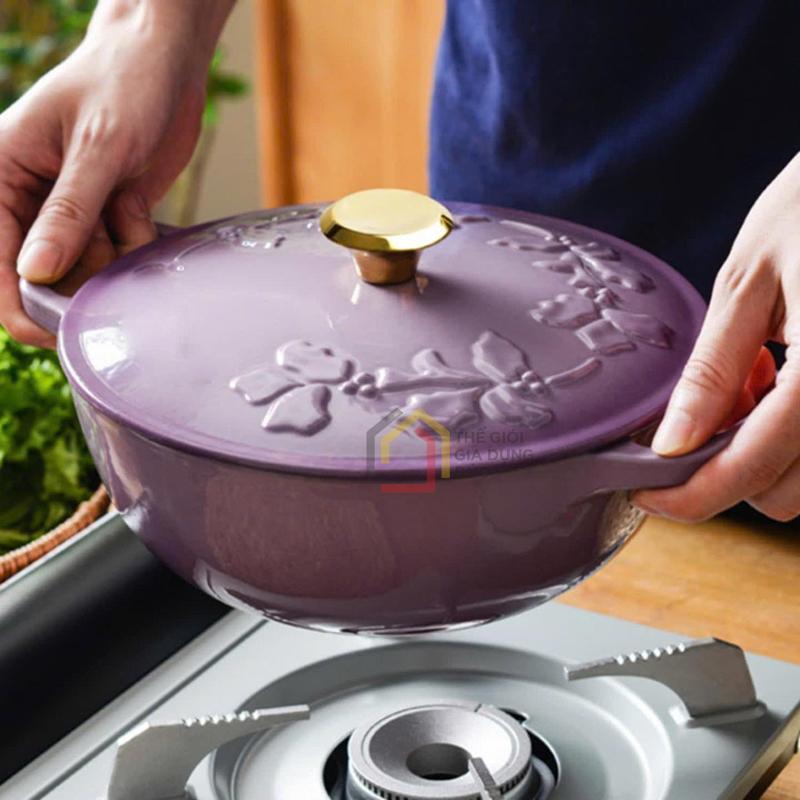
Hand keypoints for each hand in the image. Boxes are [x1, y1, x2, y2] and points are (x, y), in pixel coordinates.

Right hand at [0, 0, 232, 345]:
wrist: (166, 64)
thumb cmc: (123, 85)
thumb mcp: (97, 148)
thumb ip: (68, 212)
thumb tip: (35, 273)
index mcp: (1, 173)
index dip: (18, 303)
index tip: (51, 333)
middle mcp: (30, 196)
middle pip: (44, 271)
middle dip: (80, 270)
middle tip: (107, 241)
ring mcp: (73, 208)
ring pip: (87, 267)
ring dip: (114, 254)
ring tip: (125, 210)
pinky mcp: (109, 213)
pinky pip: (120, 253)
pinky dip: (135, 242)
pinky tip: (139, 208)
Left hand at [633, 152, 799, 522]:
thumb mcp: (747, 282)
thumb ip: (712, 370)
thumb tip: (670, 443)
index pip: (754, 467)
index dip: (691, 494)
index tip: (645, 491)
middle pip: (784, 492)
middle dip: (726, 468)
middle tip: (699, 409)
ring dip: (759, 452)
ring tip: (747, 377)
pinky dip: (789, 430)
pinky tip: (776, 375)